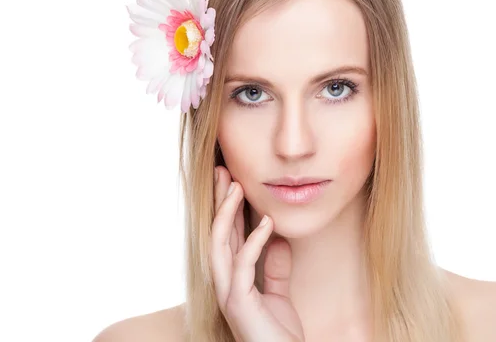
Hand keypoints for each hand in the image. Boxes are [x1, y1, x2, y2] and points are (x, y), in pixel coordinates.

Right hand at [211, 166, 304, 341]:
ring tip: (236, 187)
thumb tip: (275, 239)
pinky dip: (254, 241)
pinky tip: (267, 223)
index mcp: (232, 280)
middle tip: (222, 171)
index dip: (227, 209)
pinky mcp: (238, 304)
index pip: (227, 237)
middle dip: (219, 203)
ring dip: (227, 214)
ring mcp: (228, 294)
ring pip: (219, 245)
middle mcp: (224, 284)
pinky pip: (242, 265)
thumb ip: (274, 269)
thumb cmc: (279, 335)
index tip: (232, 181)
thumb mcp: (278, 294)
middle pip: (216, 234)